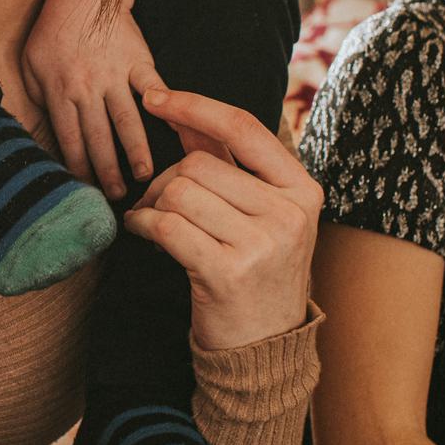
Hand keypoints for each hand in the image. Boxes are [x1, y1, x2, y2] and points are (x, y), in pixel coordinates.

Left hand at [23, 0, 166, 197]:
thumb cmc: (53, 31)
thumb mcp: (31, 65)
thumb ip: (38, 99)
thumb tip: (44, 134)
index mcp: (59, 92)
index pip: (69, 141)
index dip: (77, 169)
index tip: (83, 191)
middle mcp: (88, 88)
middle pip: (98, 139)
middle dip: (106, 171)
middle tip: (115, 196)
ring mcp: (115, 75)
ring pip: (127, 121)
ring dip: (135, 151)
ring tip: (143, 176)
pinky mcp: (139, 61)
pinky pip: (152, 89)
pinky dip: (163, 110)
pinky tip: (174, 132)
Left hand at [121, 89, 319, 350]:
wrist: (264, 348)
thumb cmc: (255, 273)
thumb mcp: (259, 215)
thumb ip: (228, 165)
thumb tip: (184, 112)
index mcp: (302, 190)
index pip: (242, 128)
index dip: (194, 106)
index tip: (155, 97)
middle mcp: (288, 213)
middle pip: (198, 163)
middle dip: (164, 180)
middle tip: (157, 206)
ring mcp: (262, 244)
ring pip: (178, 192)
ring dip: (152, 206)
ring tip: (155, 226)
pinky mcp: (228, 273)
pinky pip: (165, 226)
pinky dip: (143, 226)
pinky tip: (143, 235)